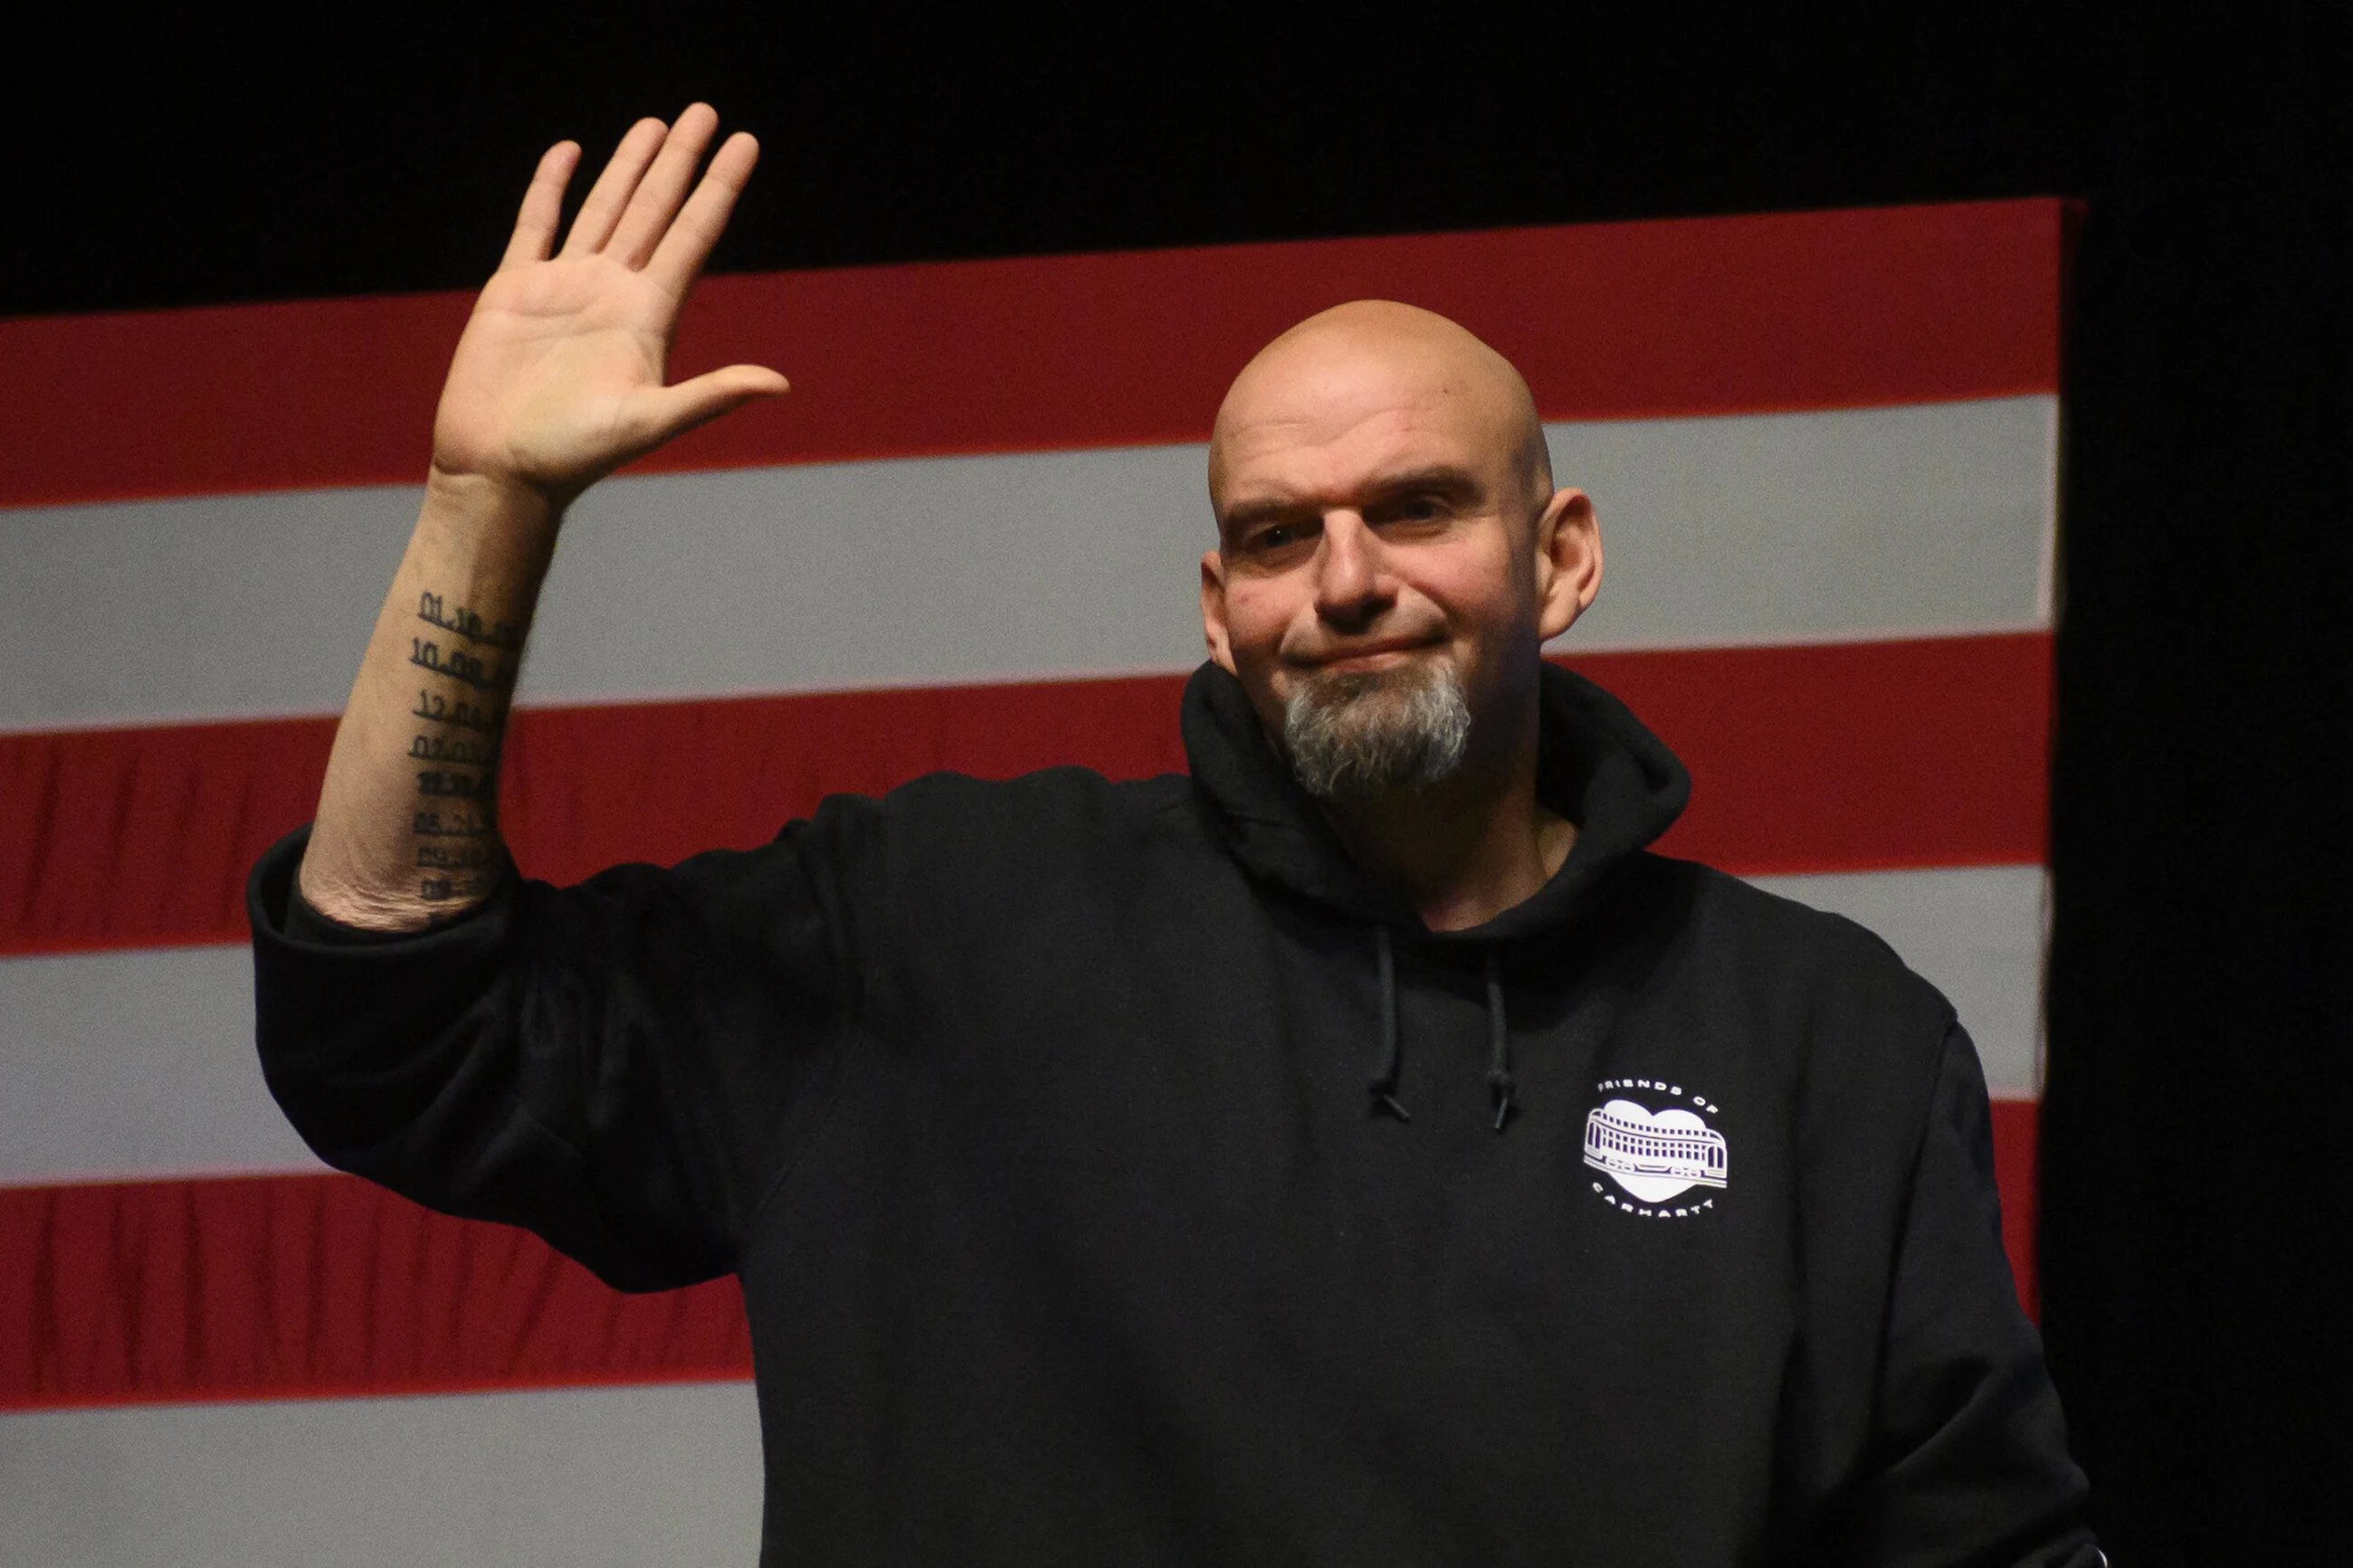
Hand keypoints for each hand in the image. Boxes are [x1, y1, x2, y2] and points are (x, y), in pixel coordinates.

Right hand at [429, 105, 788, 509]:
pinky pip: (536, 224)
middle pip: (657, 210)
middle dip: (680, 160)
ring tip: (655, 123)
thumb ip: (711, 397)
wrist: (500, 471)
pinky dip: (550, 186)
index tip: (745, 142)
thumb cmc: (574, 456)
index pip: (694, 234)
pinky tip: (569, 152)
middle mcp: (613, 293)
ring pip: (604, 209)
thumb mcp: (649, 423)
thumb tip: (780, 384)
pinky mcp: (515, 289)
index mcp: (649, 316)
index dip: (719, 187)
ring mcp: (565, 288)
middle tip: (705, 111)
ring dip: (630, 167)